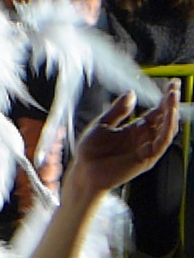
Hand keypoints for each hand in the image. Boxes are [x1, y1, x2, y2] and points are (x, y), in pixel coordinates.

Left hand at [65, 83, 179, 201]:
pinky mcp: (146, 158)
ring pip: (167, 129)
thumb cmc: (90, 152)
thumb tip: (131, 92)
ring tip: (172, 97)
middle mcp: (143, 138)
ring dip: (171, 113)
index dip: (164, 99)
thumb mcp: (103, 124)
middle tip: (174, 87)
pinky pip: (161, 143)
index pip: (155, 112)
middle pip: (164, 118)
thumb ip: (118, 110)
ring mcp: (146, 148)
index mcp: (134, 129)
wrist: (84, 172)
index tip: (171, 84)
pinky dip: (167, 129)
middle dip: (171, 102)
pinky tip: (168, 117)